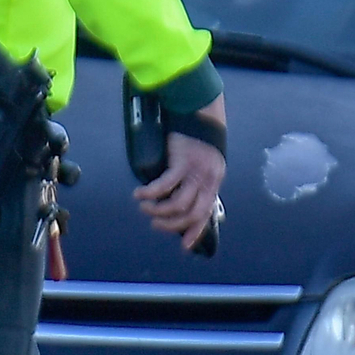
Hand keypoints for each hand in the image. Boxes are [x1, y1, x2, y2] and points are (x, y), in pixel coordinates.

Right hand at [134, 95, 226, 251]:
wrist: (199, 109)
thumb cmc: (197, 136)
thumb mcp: (204, 161)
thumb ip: (196, 180)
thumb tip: (182, 201)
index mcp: (214, 181)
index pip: (206, 213)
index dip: (195, 231)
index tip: (183, 245)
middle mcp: (208, 179)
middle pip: (191, 213)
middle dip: (172, 224)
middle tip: (155, 224)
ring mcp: (195, 171)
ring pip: (178, 204)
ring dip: (159, 211)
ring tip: (145, 208)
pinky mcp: (181, 161)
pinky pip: (165, 185)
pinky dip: (151, 194)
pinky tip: (141, 194)